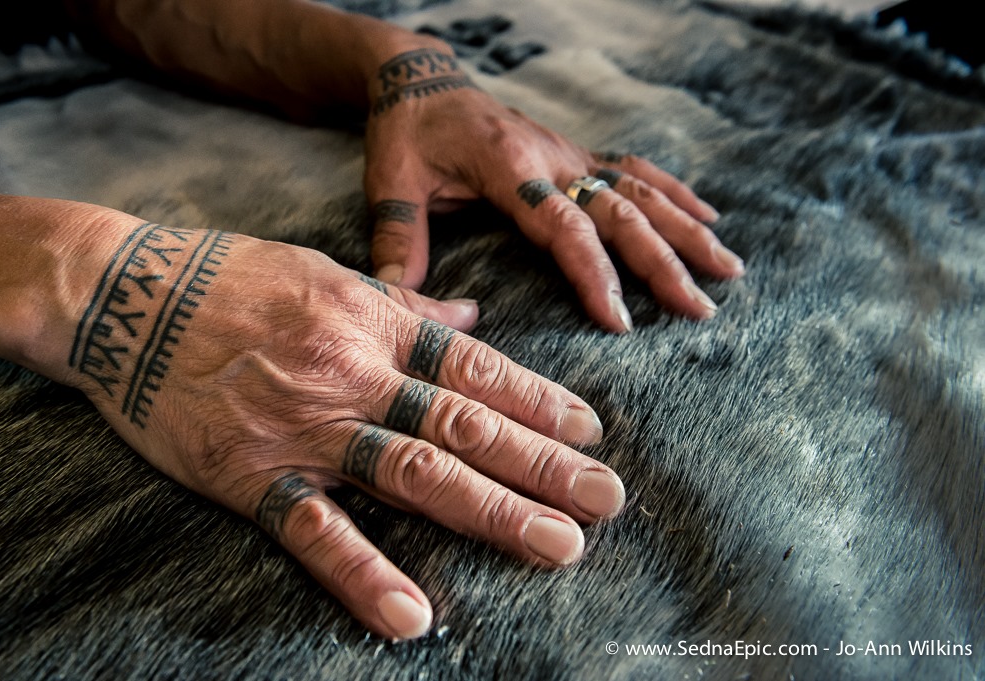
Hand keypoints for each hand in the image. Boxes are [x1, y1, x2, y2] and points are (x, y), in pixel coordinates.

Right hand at [62, 222, 624, 639]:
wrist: (121, 294)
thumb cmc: (232, 278)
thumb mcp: (328, 273)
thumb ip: (406, 305)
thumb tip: (472, 319)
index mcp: (375, 323)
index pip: (476, 369)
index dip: (540, 401)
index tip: (590, 434)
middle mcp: (353, 375)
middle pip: (466, 425)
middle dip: (542, 465)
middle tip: (605, 500)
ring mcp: (305, 428)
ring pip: (414, 474)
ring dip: (492, 512)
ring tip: (556, 545)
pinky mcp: (249, 474)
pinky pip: (315, 529)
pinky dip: (363, 573)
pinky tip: (414, 615)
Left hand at [363, 47, 744, 331]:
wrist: (421, 79)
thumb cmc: (405, 133)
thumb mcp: (389, 182)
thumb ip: (398, 237)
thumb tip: (400, 297)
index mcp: (510, 170)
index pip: (564, 228)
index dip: (595, 274)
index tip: (622, 322)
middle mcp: (553, 160)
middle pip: (621, 212)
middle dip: (664, 263)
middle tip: (700, 310)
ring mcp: (571, 154)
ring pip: (642, 192)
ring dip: (687, 231)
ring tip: (729, 271)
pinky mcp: (576, 153)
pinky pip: (635, 170)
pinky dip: (675, 193)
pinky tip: (709, 216)